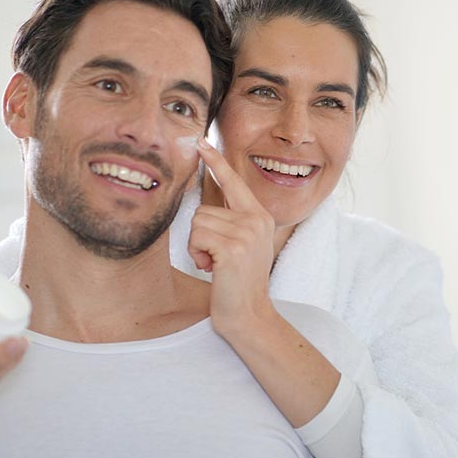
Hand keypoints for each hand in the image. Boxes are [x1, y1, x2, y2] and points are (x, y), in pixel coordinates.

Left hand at [188, 138, 276, 335]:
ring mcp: (246, 232)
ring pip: (198, 222)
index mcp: (260, 217)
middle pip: (204, 208)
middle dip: (199, 236)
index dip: (217, 161)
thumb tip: (206, 207)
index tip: (202, 142)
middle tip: (214, 258)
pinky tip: (212, 269)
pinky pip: (197, 236)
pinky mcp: (233, 247)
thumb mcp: (242, 247)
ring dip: (197, 247)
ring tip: (215, 264)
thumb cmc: (238, 284)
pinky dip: (197, 255)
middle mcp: (256, 220)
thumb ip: (232, 223)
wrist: (250, 316)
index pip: (234, 182)